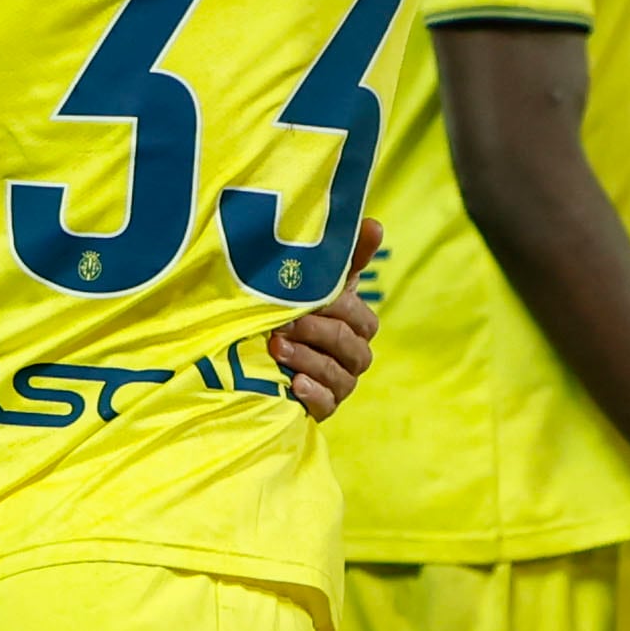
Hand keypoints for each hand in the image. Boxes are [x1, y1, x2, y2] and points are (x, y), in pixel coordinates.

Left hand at [271, 217, 384, 420]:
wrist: (255, 353)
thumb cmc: (293, 308)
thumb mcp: (315, 280)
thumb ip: (348, 256)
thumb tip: (374, 223)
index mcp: (357, 325)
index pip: (362, 320)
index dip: (338, 311)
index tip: (309, 300)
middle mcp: (354, 355)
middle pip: (351, 347)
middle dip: (318, 334)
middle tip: (283, 324)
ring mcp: (341, 383)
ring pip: (339, 375)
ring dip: (308, 360)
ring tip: (276, 348)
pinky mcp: (324, 407)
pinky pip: (328, 404)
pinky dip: (312, 393)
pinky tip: (293, 383)